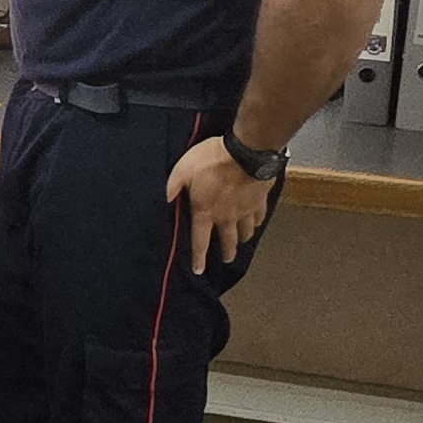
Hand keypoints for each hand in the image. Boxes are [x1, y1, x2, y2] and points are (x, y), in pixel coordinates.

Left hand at [164, 134, 276, 273]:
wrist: (247, 151)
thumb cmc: (212, 160)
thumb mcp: (183, 169)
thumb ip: (172, 187)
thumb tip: (162, 201)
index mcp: (206, 212)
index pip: (200, 241)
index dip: (199, 258)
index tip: (199, 271)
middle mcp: (226, 216)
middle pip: (228, 240)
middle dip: (227, 252)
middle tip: (227, 259)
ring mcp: (245, 210)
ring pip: (245, 231)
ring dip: (242, 239)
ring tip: (241, 242)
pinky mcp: (260, 200)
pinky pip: (259, 216)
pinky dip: (257, 222)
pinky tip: (256, 223)